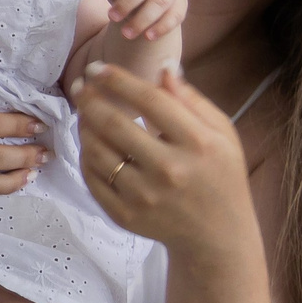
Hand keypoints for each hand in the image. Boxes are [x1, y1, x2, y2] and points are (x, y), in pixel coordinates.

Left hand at [75, 62, 254, 252]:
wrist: (218, 236)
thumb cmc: (220, 175)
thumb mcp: (222, 133)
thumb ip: (191, 100)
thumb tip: (164, 66)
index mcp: (197, 143)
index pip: (149, 101)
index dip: (118, 79)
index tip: (97, 67)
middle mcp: (169, 169)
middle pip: (115, 124)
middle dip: (90, 98)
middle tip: (80, 85)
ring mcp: (144, 196)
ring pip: (97, 151)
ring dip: (84, 126)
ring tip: (85, 112)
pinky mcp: (125, 215)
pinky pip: (92, 178)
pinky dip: (86, 156)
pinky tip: (90, 142)